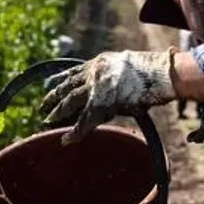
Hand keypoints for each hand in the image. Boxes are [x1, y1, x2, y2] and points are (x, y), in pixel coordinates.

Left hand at [39, 50, 175, 143]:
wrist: (161, 74)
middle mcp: (94, 73)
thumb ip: (120, 74)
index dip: (61, 78)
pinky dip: (75, 132)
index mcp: (101, 62)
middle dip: (54, 96)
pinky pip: (84, 121)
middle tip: (42, 105)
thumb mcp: (131, 66)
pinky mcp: (101, 104)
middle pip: (68, 86)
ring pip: (70, 102)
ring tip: (46, 121)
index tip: (50, 83)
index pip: (75, 70)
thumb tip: (125, 81)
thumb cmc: (155, 71)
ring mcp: (96, 88)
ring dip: (57, 112)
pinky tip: (66, 140)